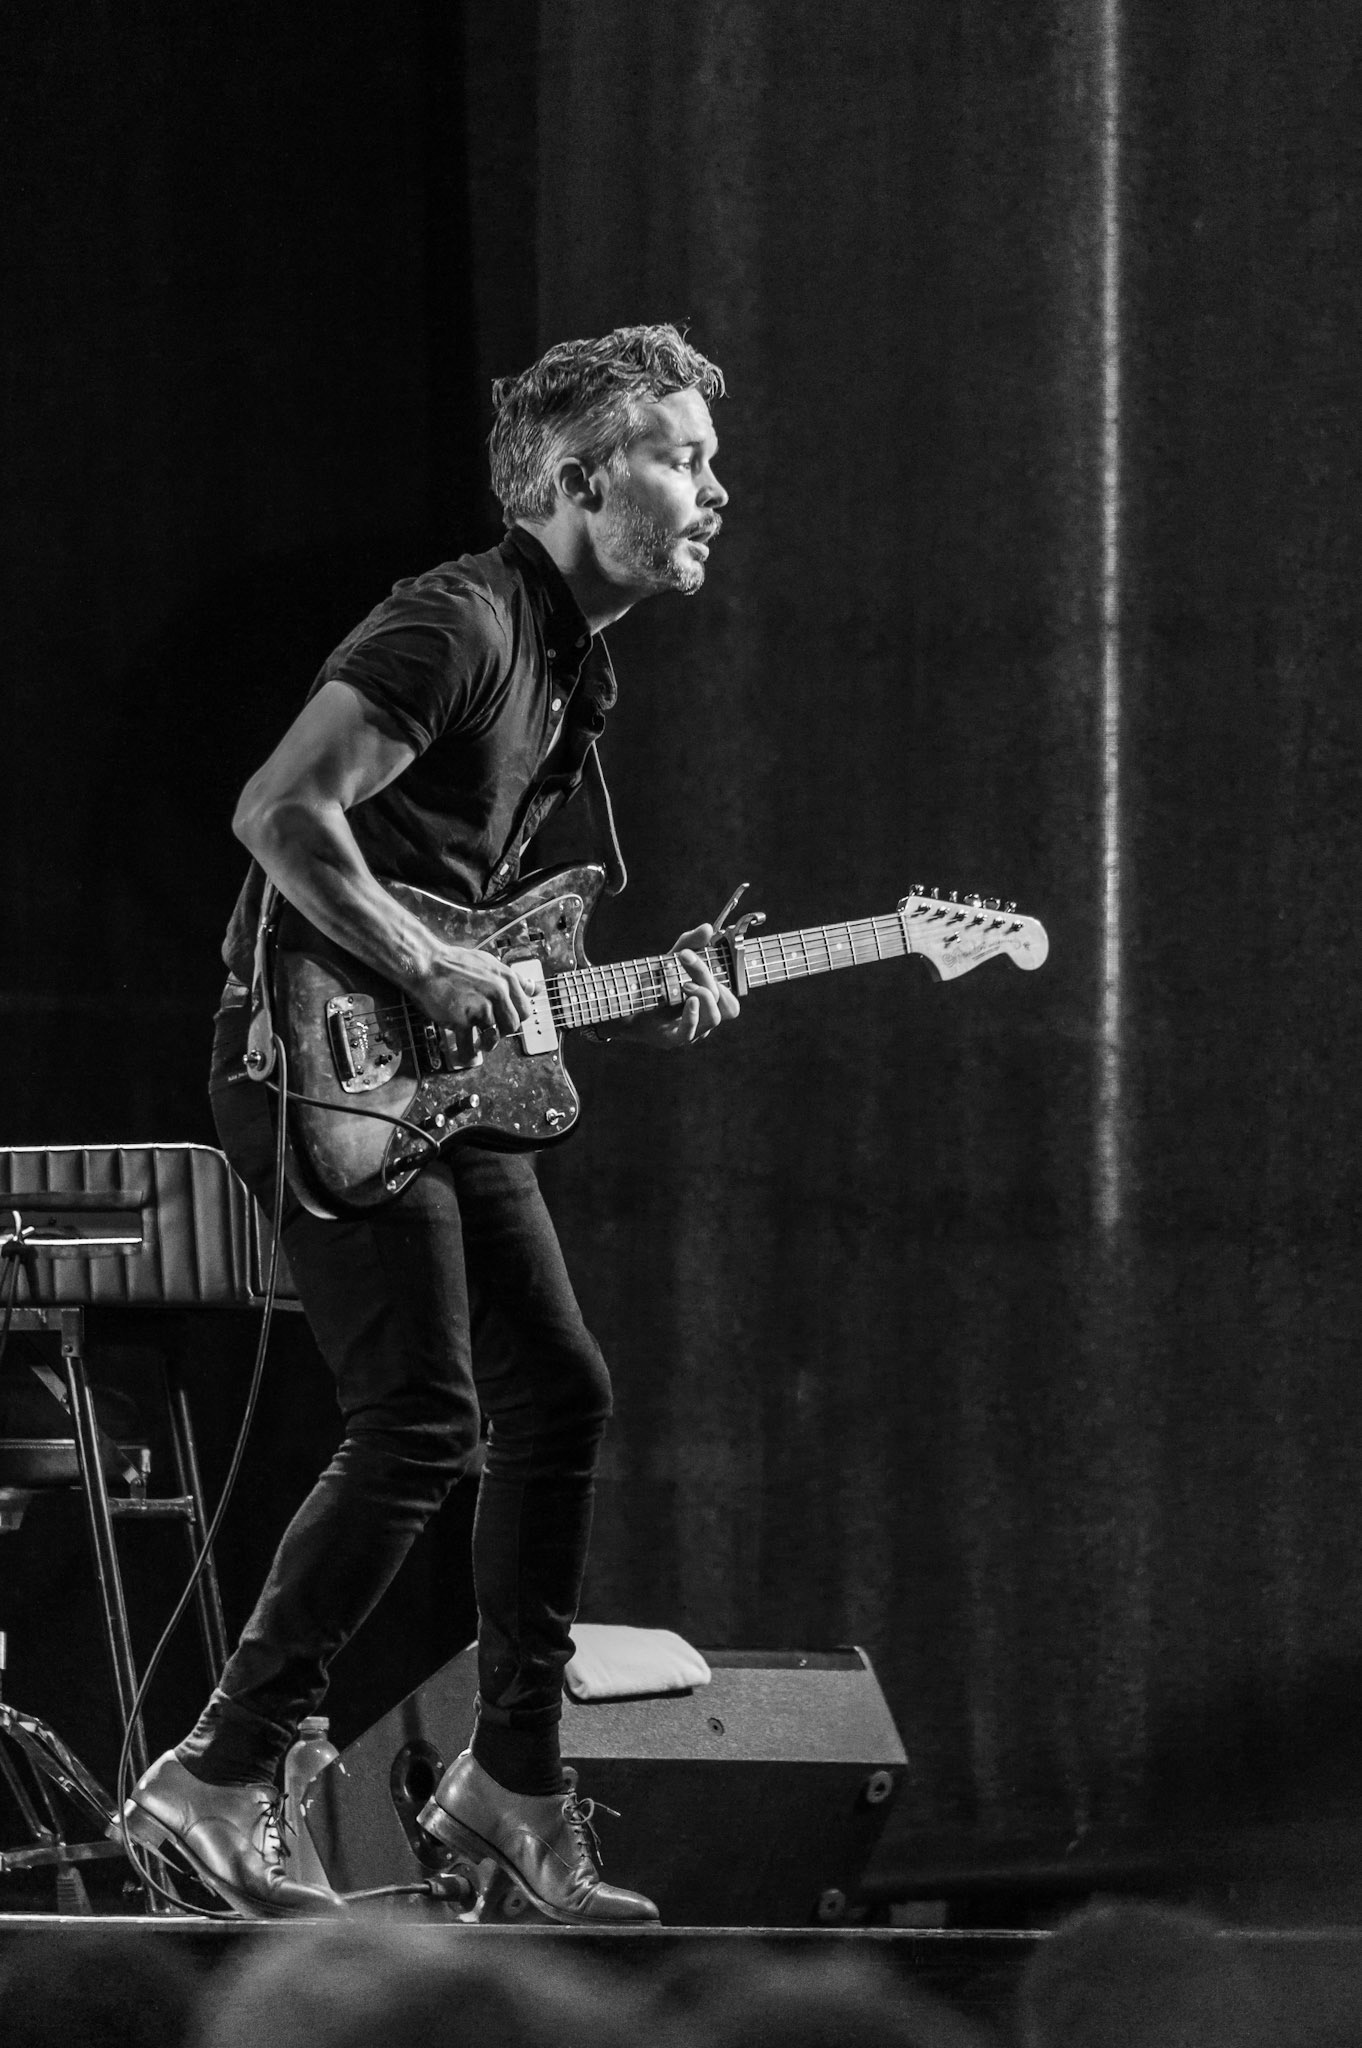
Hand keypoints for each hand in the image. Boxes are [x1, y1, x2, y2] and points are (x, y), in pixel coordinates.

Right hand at [413, 945, 532, 1059]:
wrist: (427, 965)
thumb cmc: (455, 963)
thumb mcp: (490, 963)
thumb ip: (513, 978)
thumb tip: (534, 988)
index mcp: (506, 979)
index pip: (525, 1008)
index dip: (517, 1017)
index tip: (508, 1021)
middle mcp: (497, 993)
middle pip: (513, 1025)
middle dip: (504, 1031)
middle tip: (494, 1031)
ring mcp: (480, 1008)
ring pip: (494, 1037)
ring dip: (488, 1044)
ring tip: (481, 1043)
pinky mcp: (462, 1020)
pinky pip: (468, 1045)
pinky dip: (468, 1054)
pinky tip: (467, 1054)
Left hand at [611, 923, 740, 1050]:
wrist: (622, 1003)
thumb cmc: (652, 984)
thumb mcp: (672, 960)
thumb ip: (689, 944)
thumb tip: (707, 928)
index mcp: (710, 1001)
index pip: (730, 991)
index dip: (725, 973)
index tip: (702, 951)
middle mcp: (704, 1017)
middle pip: (725, 1001)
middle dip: (707, 976)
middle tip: (685, 958)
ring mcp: (691, 1030)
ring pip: (715, 1017)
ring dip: (704, 995)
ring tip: (685, 983)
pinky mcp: (672, 1038)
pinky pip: (691, 1031)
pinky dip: (692, 1014)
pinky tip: (688, 999)